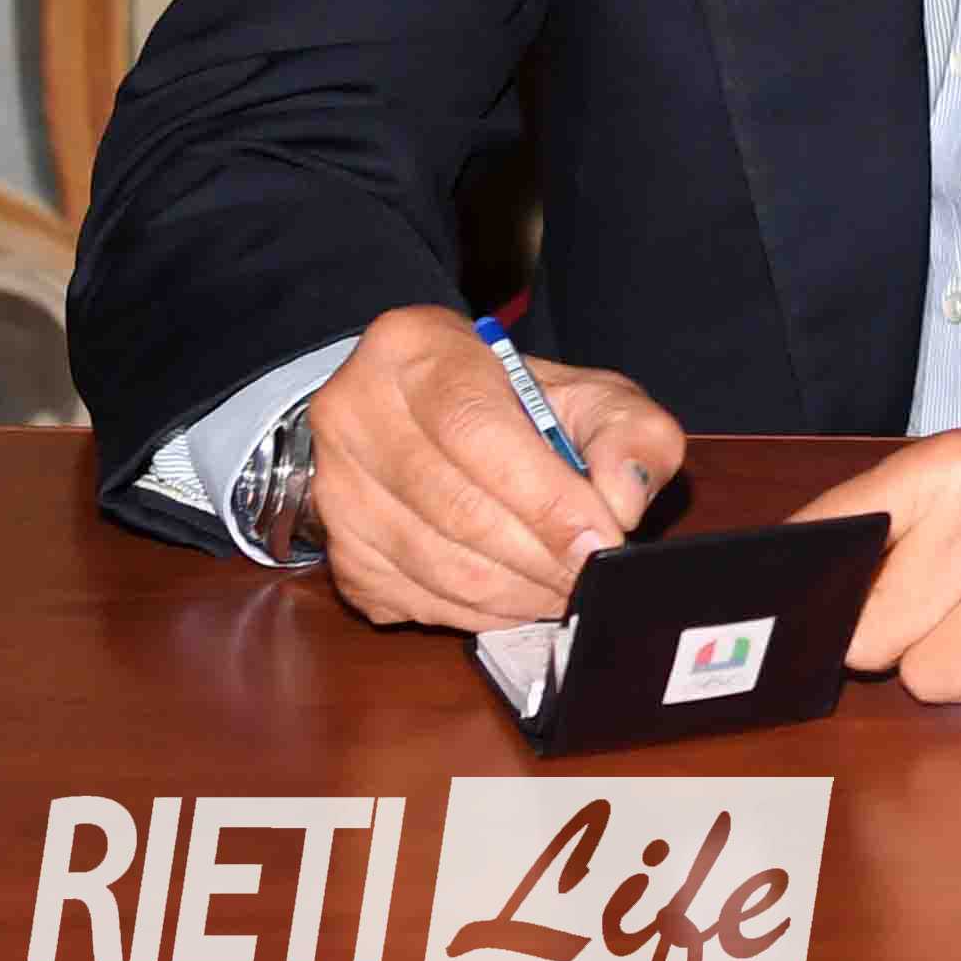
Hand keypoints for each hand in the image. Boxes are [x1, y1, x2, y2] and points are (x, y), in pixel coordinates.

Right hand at [302, 302, 681, 629]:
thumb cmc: (520, 403)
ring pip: (432, 563)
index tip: (601, 539)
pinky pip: (412, 598)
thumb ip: (628, 434)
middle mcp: (353, 412)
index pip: (475, 430)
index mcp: (413, 348)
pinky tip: (519, 597)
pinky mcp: (336, 547)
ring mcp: (333, 485)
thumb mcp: (591, 394)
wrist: (434, 415)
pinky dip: (477, 612)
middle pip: (453, 505)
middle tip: (593, 575)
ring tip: (566, 590)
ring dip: (514, 592)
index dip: (544, 496)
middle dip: (539, 555)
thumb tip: (622, 501)